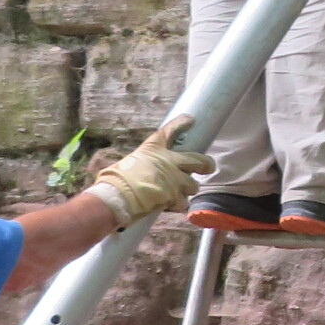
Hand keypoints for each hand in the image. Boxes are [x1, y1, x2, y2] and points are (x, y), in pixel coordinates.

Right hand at [90, 125, 212, 227]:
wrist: (119, 195)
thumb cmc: (116, 180)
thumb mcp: (128, 164)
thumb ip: (143, 165)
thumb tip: (144, 173)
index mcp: (153, 149)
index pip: (169, 131)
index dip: (181, 124)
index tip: (190, 119)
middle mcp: (168, 161)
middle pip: (197, 160)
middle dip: (206, 164)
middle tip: (208, 167)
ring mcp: (174, 179)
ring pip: (193, 185)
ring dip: (188, 189)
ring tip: (179, 193)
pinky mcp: (175, 195)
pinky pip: (183, 202)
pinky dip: (178, 205)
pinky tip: (170, 206)